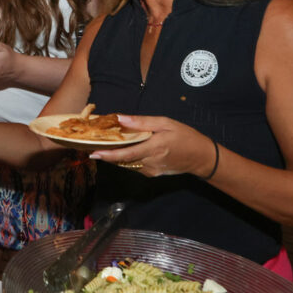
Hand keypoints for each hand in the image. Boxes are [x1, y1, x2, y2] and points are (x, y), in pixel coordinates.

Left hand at [88, 115, 215, 177]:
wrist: (201, 157)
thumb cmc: (185, 137)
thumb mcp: (165, 123)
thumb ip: (142, 122)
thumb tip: (120, 118)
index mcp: (153, 148)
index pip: (126, 154)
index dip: (108, 155)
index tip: (93, 153)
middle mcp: (150, 163)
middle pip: (122, 160)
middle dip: (106, 153)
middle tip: (91, 145)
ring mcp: (150, 171)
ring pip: (127, 163)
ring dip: (115, 155)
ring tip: (103, 144)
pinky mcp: (152, 174)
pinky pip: (134, 165)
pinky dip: (126, 157)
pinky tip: (122, 148)